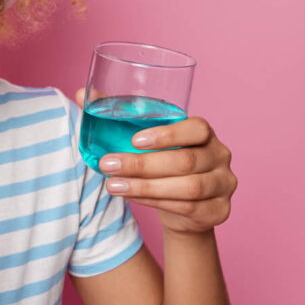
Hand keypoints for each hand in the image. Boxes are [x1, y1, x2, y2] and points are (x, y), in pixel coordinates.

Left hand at [75, 88, 236, 233]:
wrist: (187, 207)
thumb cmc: (162, 163)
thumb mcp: (145, 141)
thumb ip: (118, 116)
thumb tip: (80, 93)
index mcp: (205, 134)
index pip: (196, 128)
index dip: (167, 134)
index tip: (134, 140)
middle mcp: (220, 156)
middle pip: (186, 161)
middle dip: (142, 165)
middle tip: (109, 165)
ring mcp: (223, 185)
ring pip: (187, 188)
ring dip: (144, 186)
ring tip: (112, 185)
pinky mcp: (219, 211)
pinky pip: (186, 208)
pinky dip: (154, 202)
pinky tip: (131, 197)